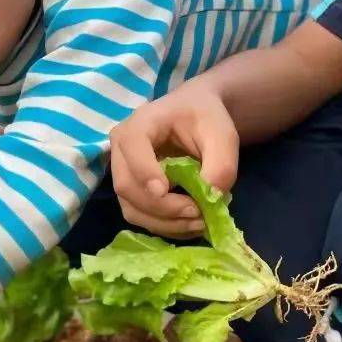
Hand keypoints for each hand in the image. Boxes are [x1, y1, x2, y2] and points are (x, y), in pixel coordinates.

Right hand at [109, 83, 238, 237]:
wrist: (194, 116)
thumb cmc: (204, 118)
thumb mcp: (222, 133)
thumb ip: (221, 164)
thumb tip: (211, 199)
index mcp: (138, 124)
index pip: (132, 147)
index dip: (144, 171)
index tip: (165, 190)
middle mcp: (120, 150)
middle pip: (127, 186)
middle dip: (163, 207)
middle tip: (198, 212)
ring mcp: (123, 174)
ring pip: (131, 208)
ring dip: (165, 222)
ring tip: (199, 222)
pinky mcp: (131, 192)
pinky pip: (140, 216)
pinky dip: (165, 226)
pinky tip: (189, 223)